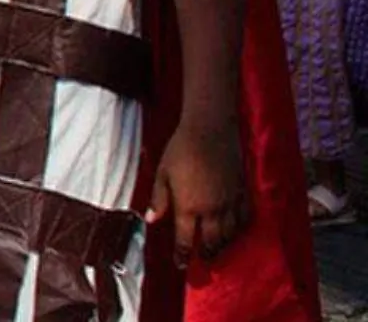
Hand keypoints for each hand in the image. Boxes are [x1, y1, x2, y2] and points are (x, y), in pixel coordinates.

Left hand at [147, 117, 249, 265]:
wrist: (210, 130)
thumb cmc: (180, 149)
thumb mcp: (162, 173)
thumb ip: (158, 199)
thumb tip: (151, 220)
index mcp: (188, 207)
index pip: (186, 240)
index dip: (183, 255)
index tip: (181, 266)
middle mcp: (211, 210)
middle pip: (211, 242)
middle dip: (206, 255)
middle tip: (202, 261)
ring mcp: (230, 203)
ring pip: (230, 234)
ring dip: (222, 244)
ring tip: (217, 249)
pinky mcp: (243, 193)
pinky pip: (245, 219)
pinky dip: (240, 229)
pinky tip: (235, 231)